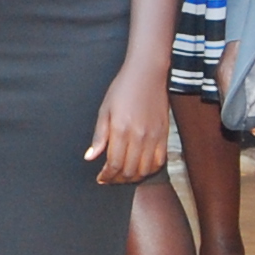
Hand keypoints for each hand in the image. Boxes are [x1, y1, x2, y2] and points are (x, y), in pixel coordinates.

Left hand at [86, 66, 170, 186]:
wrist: (147, 74)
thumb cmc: (123, 89)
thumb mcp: (104, 110)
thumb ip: (99, 136)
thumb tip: (90, 157)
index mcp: (121, 130)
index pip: (114, 163)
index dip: (107, 175)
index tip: (101, 178)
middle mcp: (139, 136)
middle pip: (129, 170)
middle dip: (117, 179)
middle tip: (110, 179)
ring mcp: (154, 137)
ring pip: (145, 169)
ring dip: (133, 178)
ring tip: (123, 176)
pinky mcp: (164, 135)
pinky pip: (159, 161)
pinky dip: (149, 170)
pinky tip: (140, 169)